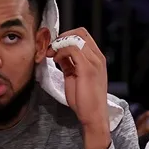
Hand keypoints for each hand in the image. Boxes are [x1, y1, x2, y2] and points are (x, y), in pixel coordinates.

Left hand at [48, 28, 110, 146]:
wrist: (93, 116)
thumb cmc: (85, 101)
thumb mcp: (75, 78)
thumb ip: (69, 64)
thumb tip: (60, 55)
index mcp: (97, 59)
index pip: (83, 35)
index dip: (66, 37)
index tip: (55, 47)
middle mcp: (98, 58)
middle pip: (80, 32)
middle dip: (62, 37)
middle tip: (51, 49)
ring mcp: (94, 62)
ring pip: (75, 38)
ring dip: (59, 44)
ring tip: (51, 54)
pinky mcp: (87, 68)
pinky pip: (72, 49)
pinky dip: (60, 51)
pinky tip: (56, 60)